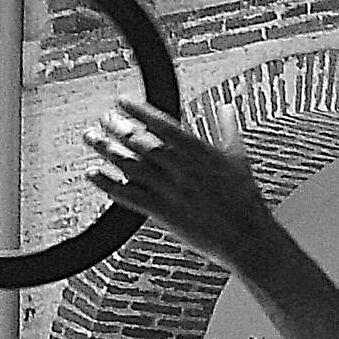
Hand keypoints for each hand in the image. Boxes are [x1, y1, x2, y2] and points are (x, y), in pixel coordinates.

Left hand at [84, 100, 275, 271]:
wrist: (247, 237)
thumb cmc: (246, 200)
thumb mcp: (239, 158)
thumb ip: (228, 129)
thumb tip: (226, 107)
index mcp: (197, 150)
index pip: (159, 122)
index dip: (137, 110)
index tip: (120, 101)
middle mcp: (178, 166)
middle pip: (138, 140)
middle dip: (117, 126)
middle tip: (103, 119)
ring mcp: (168, 189)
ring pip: (128, 164)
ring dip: (105, 148)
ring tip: (91, 137)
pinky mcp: (162, 212)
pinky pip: (127, 195)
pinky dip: (107, 184)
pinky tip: (92, 175)